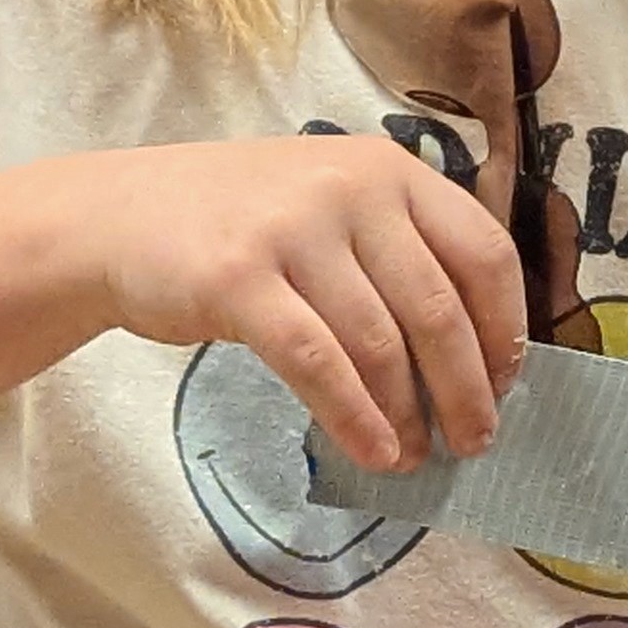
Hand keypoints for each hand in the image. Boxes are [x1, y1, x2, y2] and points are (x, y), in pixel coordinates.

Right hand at [39, 135, 520, 470]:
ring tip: (417, 456)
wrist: (119, 215)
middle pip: (439, 308)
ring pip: (380, 343)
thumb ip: (400, 250)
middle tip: (476, 440)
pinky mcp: (239, 279)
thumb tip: (476, 357)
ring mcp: (292, 231)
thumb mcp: (332, 203)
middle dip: (468, 388)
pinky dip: (354, 418)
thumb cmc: (242, 222)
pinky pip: (318, 365)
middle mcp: (349, 189)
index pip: (484, 252)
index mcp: (389, 170)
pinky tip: (373, 452)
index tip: (507, 381)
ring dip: (410, 414)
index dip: (505, 327)